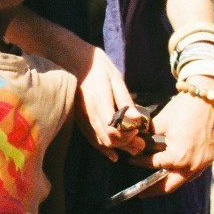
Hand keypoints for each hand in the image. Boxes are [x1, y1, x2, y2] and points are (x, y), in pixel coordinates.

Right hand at [73, 46, 145, 160]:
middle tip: (141, 143)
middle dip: (127, 145)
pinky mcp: (80, 120)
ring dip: (118, 147)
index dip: (129, 136)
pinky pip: (92, 139)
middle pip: (110, 141)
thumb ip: (125, 101)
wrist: (71, 59)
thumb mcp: (115, 78)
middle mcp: (89, 116)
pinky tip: (114, 154)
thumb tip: (139, 120)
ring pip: (101, 143)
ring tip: (133, 147)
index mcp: (100, 104)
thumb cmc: (96, 66)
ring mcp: (83, 119)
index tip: (139, 130)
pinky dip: (104, 148)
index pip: (115, 131)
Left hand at [131, 91, 213, 193]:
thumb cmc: (182, 109)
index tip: (130, 161)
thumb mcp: (160, 123)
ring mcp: (206, 162)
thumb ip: (147, 136)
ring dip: (172, 178)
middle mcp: (193, 165)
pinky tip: (177, 165)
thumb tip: (136, 140)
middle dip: (155, 189)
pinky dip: (186, 168)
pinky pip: (198, 167)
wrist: (207, 97)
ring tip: (158, 181)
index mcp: (177, 158)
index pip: (153, 164)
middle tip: (142, 193)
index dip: (140, 161)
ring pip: (186, 177)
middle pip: (171, 185)